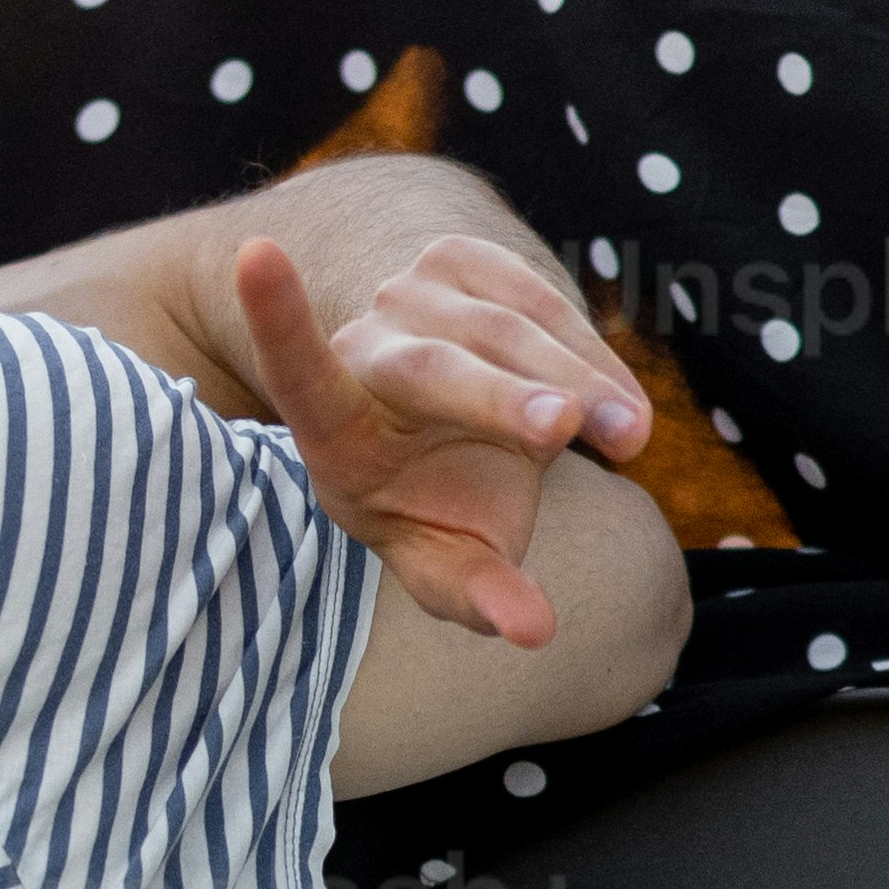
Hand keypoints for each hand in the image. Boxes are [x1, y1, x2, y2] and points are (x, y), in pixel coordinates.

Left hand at [229, 225, 648, 650]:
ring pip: (504, 331)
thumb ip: (477, 597)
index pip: (296, 372)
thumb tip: (534, 632)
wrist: (454, 427)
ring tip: (632, 439)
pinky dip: (592, 357)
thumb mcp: (445, 561)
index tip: (256, 255)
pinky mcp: (467, 262)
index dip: (277, 320)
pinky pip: (542, 302)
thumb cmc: (434, 506)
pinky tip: (623, 410)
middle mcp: (366, 346)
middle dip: (497, 399)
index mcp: (332, 422)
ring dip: (578, 381)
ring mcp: (414, 293)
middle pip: (429, 368)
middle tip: (566, 428)